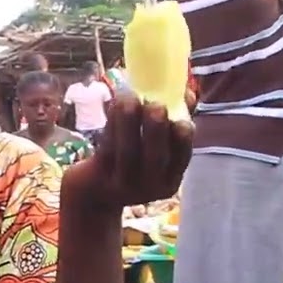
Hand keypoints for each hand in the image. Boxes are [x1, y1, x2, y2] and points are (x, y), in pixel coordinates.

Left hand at [63, 97, 192, 211]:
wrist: (94, 189)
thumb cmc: (133, 159)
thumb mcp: (155, 146)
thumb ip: (175, 118)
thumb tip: (188, 93)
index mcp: (170, 179)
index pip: (182, 159)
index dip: (183, 140)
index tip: (183, 121)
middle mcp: (150, 186)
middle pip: (155, 157)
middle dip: (157, 130)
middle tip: (156, 105)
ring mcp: (123, 184)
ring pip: (128, 151)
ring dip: (129, 121)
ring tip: (129, 97)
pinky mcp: (100, 176)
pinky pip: (107, 147)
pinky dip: (112, 123)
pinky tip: (115, 105)